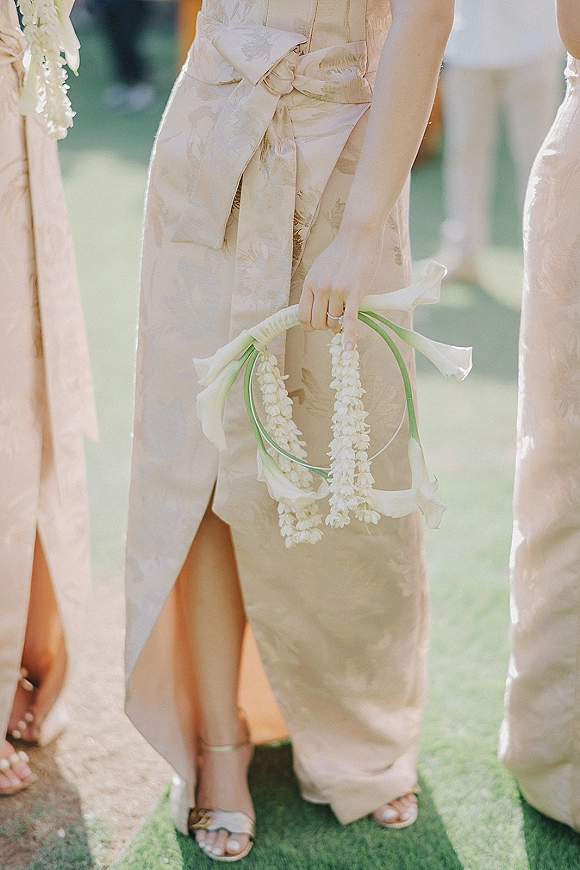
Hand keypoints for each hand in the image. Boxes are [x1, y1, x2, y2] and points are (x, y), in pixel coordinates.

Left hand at [297, 221, 383, 349]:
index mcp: (310, 283)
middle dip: (325, 326)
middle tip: (334, 321)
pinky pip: (349, 321)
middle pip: (318, 322)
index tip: (317, 325)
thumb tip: (317, 309)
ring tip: (346, 314)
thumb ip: (317, 288)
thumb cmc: (342, 252)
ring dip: (339, 324)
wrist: (359, 234)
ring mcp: (337, 291)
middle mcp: (320, 288)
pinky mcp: (354, 293)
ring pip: (334, 322)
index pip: (302, 316)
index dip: (309, 325)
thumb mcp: (321, 269)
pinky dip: (349, 336)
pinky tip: (349, 348)